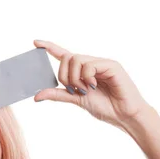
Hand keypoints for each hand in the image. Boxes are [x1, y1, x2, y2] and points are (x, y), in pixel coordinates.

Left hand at [33, 39, 150, 127]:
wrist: (124, 116)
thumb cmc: (105, 107)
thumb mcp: (76, 100)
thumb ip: (58, 94)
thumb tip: (37, 96)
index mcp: (83, 71)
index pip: (64, 55)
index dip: (50, 47)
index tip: (35, 42)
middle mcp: (92, 64)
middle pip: (68, 58)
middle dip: (65, 76)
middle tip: (75, 90)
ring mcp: (101, 63)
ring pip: (76, 59)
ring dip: (75, 78)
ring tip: (86, 90)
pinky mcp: (111, 65)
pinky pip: (89, 65)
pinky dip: (87, 77)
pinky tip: (95, 86)